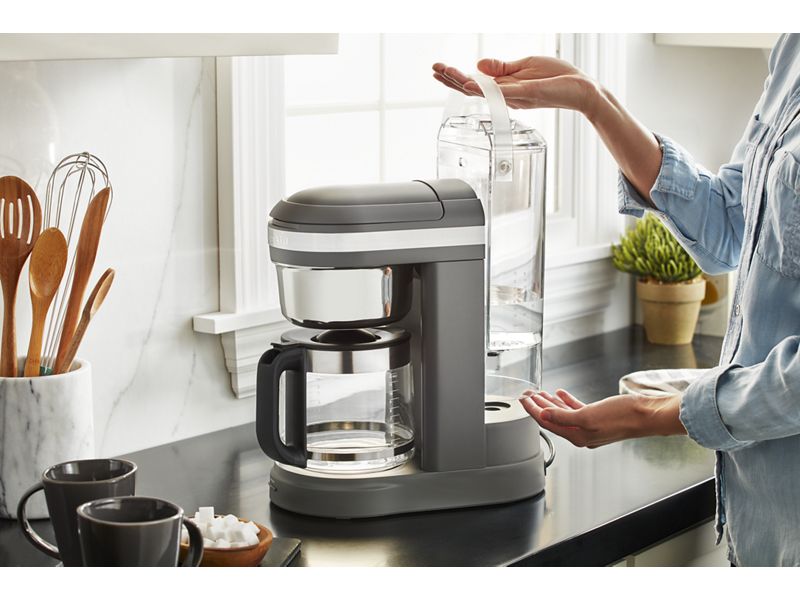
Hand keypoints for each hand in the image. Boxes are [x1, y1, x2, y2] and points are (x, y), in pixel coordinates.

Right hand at [432, 56, 600, 115]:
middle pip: (472, 91)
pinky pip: (502, 93)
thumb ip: (502, 68)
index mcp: (505, 88)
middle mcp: (506, 96)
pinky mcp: (528, 93)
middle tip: (434, 69)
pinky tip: (471, 84)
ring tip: (445, 73)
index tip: (439, 68)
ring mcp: (515, 96)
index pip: (474, 84)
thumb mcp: (525, 66)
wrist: (582, 89)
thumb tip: (478, 64)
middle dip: (452, 80)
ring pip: (482, 92)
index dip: (455, 78)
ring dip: (462, 83)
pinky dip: (485, 89)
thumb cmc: (558, 78)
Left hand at [518, 389, 686, 448]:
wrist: (648, 414)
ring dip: (551, 403)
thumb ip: (564, 417)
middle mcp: (582, 434)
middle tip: (527, 395)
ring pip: (564, 414)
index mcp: (578, 436)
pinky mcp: (599, 417)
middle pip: (553, 419)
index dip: (533, 411)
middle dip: (538, 406)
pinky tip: (561, 394)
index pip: (547, 423)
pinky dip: (567, 402)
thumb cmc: (623, 417)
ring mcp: (591, 426)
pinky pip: (577, 410)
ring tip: (539, 394)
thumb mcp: (588, 416)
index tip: (523, 400)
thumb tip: (544, 416)